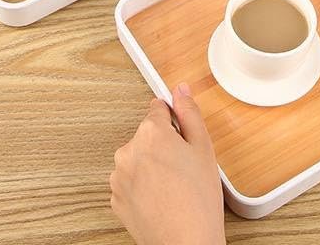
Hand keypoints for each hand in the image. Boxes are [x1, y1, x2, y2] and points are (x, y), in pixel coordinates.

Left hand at [110, 83, 224, 244]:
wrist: (186, 244)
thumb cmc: (198, 200)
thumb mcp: (203, 147)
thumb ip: (189, 112)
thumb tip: (180, 90)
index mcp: (150, 133)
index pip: (158, 108)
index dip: (174, 120)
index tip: (181, 133)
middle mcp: (129, 151)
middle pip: (147, 135)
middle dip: (164, 144)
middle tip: (185, 165)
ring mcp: (119, 177)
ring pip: (138, 158)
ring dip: (152, 165)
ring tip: (175, 185)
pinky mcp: (116, 199)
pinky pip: (131, 181)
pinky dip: (143, 186)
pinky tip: (162, 198)